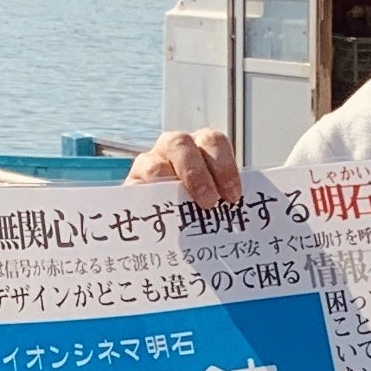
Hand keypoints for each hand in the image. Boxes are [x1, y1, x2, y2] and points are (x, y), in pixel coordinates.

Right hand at [128, 128, 242, 210]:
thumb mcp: (217, 200)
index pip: (213, 142)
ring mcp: (149, 164)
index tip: (233, 197)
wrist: (168, 229)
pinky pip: (136, 190)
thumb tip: (238, 212)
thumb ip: (226, 199)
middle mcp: (174, 148)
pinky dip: (149, 202)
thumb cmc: (201, 208)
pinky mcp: (132, 186)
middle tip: (210, 202)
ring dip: (170, 189)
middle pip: (180, 143)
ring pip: (155, 166)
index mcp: (201, 146)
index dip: (225, 166)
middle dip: (196, 173)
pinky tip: (160, 217)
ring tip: (184, 212)